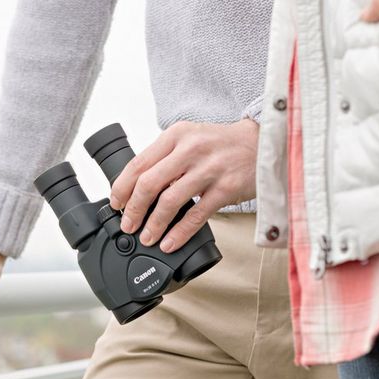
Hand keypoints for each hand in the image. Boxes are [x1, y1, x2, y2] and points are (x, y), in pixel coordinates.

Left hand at [109, 119, 257, 252]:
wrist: (263, 144)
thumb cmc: (221, 145)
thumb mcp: (189, 139)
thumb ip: (165, 158)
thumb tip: (136, 189)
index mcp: (176, 136)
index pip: (138, 163)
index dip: (122, 187)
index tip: (116, 204)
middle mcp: (190, 149)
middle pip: (149, 183)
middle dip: (133, 209)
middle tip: (127, 225)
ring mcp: (209, 169)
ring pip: (170, 201)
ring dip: (153, 224)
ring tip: (146, 237)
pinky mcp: (225, 189)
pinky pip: (195, 216)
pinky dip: (179, 233)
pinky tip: (169, 243)